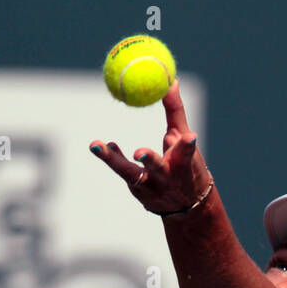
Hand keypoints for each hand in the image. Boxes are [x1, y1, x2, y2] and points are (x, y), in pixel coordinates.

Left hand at [90, 78, 211, 215]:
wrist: (188, 207)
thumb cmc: (187, 165)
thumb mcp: (184, 141)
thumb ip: (176, 111)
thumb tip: (171, 80)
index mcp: (184, 164)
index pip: (187, 153)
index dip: (186, 146)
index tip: (190, 138)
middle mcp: (168, 178)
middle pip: (158, 167)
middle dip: (150, 159)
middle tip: (138, 151)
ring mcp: (152, 188)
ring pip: (131, 174)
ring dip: (113, 159)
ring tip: (96, 145)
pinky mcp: (138, 193)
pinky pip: (122, 171)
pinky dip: (112, 156)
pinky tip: (101, 146)